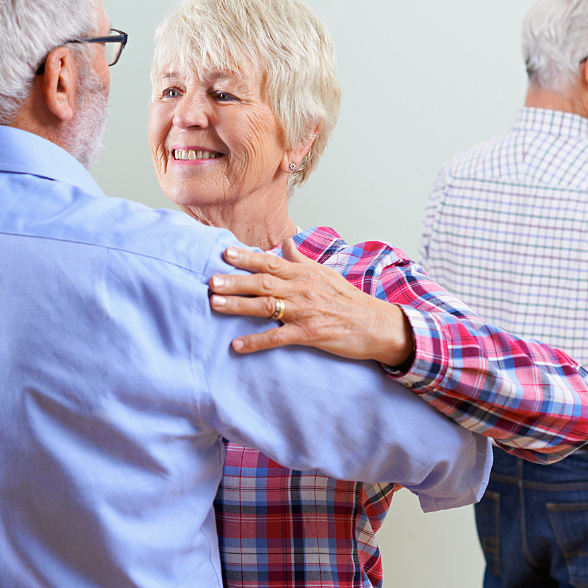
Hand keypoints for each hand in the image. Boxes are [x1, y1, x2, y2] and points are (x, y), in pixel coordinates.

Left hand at [209, 240, 415, 366]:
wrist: (375, 324)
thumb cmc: (348, 299)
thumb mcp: (324, 273)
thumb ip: (299, 259)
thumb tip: (284, 241)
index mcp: (303, 274)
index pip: (270, 262)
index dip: (247, 257)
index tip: (225, 253)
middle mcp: (301, 290)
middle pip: (263, 283)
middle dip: (235, 281)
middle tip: (211, 280)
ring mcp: (304, 312)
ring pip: (266, 307)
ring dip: (239, 305)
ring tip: (215, 304)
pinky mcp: (309, 334)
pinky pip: (277, 338)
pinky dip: (256, 341)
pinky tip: (237, 345)